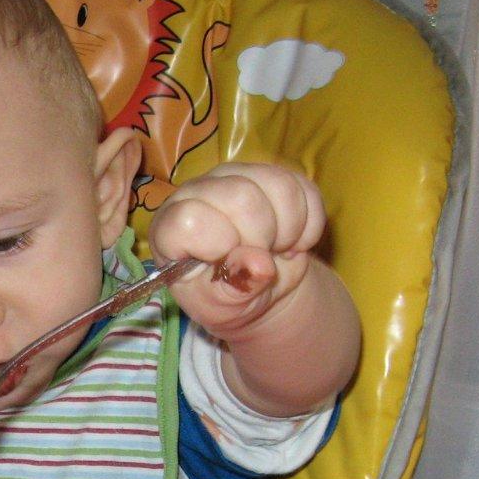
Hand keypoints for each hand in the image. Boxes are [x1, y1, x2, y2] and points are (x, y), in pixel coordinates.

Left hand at [147, 162, 325, 339]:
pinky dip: (308, 225)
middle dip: (261, 238)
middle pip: (242, 197)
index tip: (226, 266)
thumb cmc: (222, 296)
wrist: (255, 287)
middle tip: (257, 259)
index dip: (219, 245)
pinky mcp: (271, 173)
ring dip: (287, 231)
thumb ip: (234, 288)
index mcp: (170, 227)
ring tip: (274, 250)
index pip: (189, 219)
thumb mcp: (220, 306)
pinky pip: (304, 189)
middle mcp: (197, 191)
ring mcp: (235, 176)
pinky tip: (290, 240)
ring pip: (279, 187)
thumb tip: (260, 264)